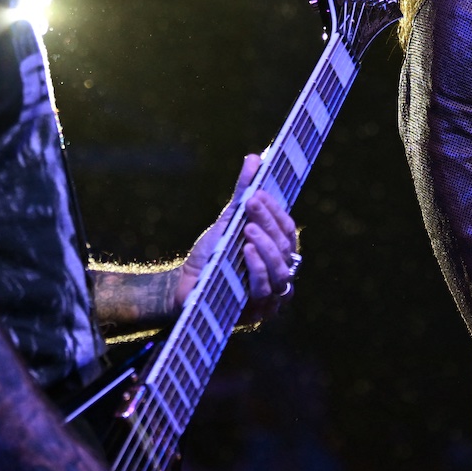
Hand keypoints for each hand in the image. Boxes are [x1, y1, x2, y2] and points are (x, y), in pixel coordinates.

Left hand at [184, 155, 299, 324]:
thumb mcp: (227, 221)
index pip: (287, 229)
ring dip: (266, 247)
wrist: (184, 286)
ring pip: (281, 271)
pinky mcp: (255, 312)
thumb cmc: (211, 255)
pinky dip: (257, 269)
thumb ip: (243, 193)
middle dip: (269, 223)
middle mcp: (279, 273)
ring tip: (248, 230)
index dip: (276, 211)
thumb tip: (254, 158)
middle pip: (286, 247)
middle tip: (251, 203)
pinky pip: (265, 291)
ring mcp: (270, 296)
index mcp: (277, 251)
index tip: (258, 193)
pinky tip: (245, 252)